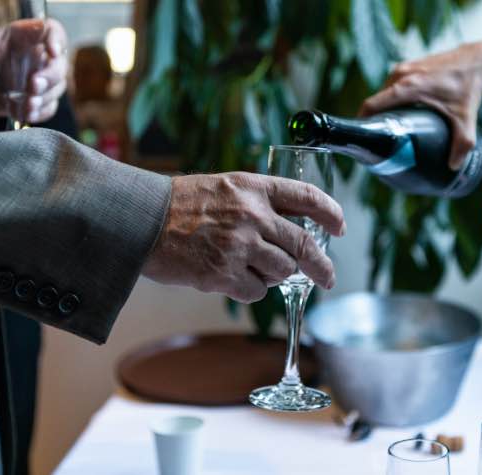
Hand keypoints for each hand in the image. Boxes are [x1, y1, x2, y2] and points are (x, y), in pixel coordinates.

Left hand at [0, 18, 67, 122]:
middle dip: (51, 77)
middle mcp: (41, 57)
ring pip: (57, 88)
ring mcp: (44, 80)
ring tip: (28, 104)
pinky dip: (39, 112)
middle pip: (60, 64)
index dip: (57, 40)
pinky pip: (49, 108)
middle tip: (34, 85)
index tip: (52, 52)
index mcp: (28, 36)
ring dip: (44, 97)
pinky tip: (27, 114)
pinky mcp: (41, 100)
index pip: (52, 31)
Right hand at [143, 172, 346, 302]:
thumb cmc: (181, 205)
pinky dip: (251, 290)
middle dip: (322, 267)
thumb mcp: (225, 188)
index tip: (340, 226)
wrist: (141, 221)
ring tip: (254, 268)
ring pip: (283, 272)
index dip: (331, 212)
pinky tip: (233, 278)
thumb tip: (293, 228)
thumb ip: (259, 203)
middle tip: (328, 277)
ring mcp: (240, 246)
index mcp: (254, 188)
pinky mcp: (224, 274)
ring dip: (276, 276)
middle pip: (305, 245)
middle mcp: (252, 215)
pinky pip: (257, 292)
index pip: (307, 197)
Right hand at [359, 32, 481, 169]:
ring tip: (386, 131)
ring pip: (382, 94)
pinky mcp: (407, 67)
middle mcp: (401, 75)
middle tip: (377, 142)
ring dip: (381, 111)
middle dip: (373, 121)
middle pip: (375, 102)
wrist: (477, 59)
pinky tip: (396, 115)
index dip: (362, 122)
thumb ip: (461, 144)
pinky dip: (389, 101)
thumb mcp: (465, 117)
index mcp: (408, 87)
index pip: (372, 105)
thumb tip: (453, 166)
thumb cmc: (468, 86)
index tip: (362, 140)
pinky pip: (390, 87)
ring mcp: (402, 69)